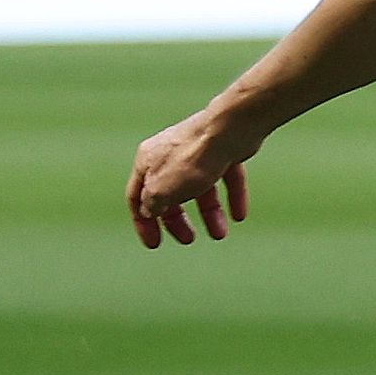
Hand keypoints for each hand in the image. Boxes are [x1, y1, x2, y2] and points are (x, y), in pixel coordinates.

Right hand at [128, 103, 256, 248]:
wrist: (229, 130)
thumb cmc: (192, 159)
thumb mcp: (162, 191)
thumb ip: (152, 204)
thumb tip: (148, 212)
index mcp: (147, 161)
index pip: (136, 196)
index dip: (143, 222)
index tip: (154, 244)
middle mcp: (169, 154)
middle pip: (170, 193)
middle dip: (178, 220)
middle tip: (189, 240)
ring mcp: (197, 151)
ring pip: (200, 188)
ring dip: (209, 214)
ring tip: (220, 234)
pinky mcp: (223, 150)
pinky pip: (226, 178)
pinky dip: (232, 197)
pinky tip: (239, 216)